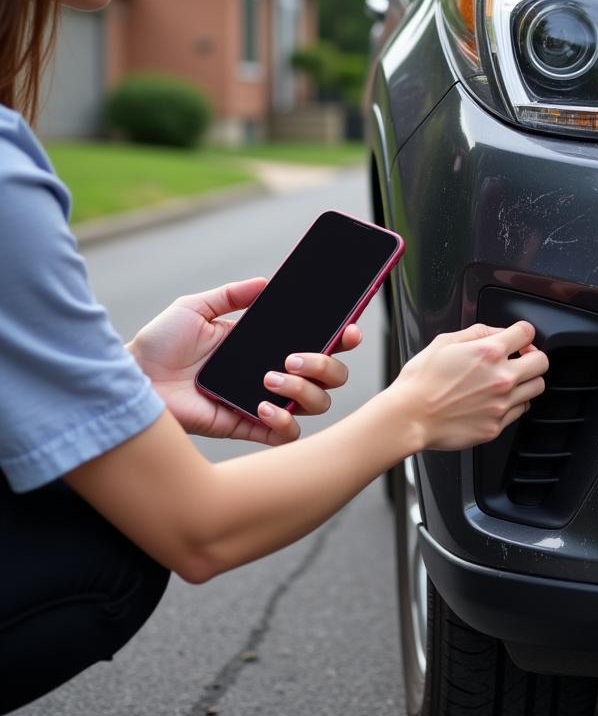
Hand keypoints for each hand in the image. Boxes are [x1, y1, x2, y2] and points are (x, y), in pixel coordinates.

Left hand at [127, 277, 361, 445]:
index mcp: (266, 345)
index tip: (348, 329)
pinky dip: (283, 421)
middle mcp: (273, 374)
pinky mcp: (247, 427)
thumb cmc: (158, 345)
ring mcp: (264, 402)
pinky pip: (287, 434)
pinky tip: (260, 405)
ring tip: (270, 378)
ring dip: (303, 390)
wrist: (131, 380)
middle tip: (295, 356)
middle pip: (331, 376)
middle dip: (326, 364)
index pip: (320, 342)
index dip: (343, 338)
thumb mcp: (196, 308)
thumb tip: (267, 282)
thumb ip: (233, 294)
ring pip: (318, 404)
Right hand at [389, 321, 547, 451]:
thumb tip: (497, 332)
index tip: (519, 337)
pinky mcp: (496, 426)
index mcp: (488, 352)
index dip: (523, 332)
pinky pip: (521, 410)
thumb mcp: (445, 342)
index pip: (527, 333)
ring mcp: (501, 404)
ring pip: (537, 388)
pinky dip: (515, 402)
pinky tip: (498, 398)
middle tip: (521, 358)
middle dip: (533, 356)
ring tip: (511, 380)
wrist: (410, 417)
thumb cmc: (421, 381)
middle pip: (542, 362)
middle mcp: (501, 378)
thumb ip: (477, 333)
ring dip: (528, 380)